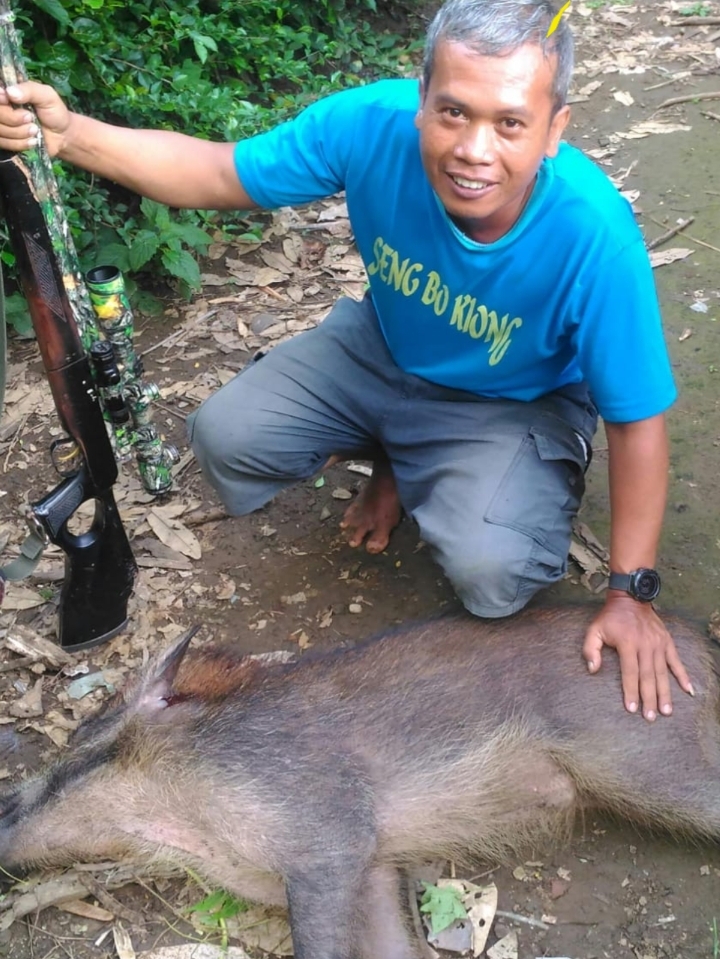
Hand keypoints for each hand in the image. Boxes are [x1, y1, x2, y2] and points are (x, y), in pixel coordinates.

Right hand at [0, 80, 69, 156]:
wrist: (62, 136)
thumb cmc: (54, 112)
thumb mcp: (47, 95)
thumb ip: (30, 90)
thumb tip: (9, 92)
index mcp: (8, 91)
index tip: (7, 100)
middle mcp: (3, 107)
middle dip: (12, 118)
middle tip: (30, 118)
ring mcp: (2, 124)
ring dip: (19, 132)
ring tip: (35, 130)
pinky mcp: (6, 140)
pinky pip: (4, 143)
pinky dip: (20, 143)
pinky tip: (32, 140)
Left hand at [583, 592, 693, 719]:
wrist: (630, 598)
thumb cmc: (610, 617)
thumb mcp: (594, 629)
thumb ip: (590, 649)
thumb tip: (593, 670)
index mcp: (627, 644)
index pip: (630, 673)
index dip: (631, 691)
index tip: (631, 709)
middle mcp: (645, 645)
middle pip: (648, 677)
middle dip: (649, 699)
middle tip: (651, 717)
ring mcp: (658, 644)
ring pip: (662, 673)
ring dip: (665, 693)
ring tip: (667, 711)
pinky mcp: (667, 642)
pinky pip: (676, 661)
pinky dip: (683, 676)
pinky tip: (688, 691)